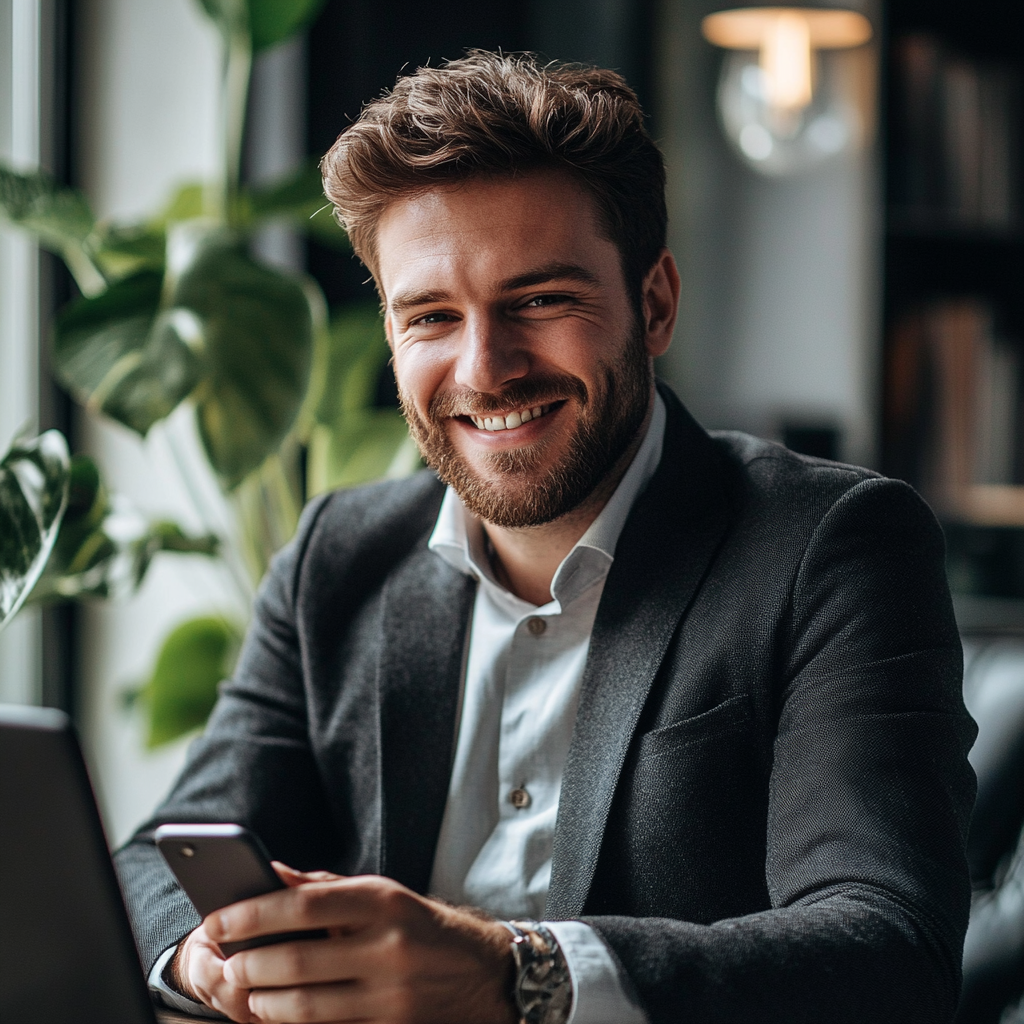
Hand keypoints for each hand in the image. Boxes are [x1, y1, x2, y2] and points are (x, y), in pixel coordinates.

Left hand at [174, 863, 516, 1023]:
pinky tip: (279, 1015)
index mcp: (382, 901)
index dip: (253, 914)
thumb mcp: (382, 893)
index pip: (303, 904)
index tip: (218, 919)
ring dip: (264, 1002)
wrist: (483, 972)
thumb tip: (270, 873)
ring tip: (246, 993)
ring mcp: (391, 993)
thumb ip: (324, 887)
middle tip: (226, 964)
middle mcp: (388, 945)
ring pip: (307, 1006)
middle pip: (298, 960)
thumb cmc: (419, 925)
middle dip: (249, 964)